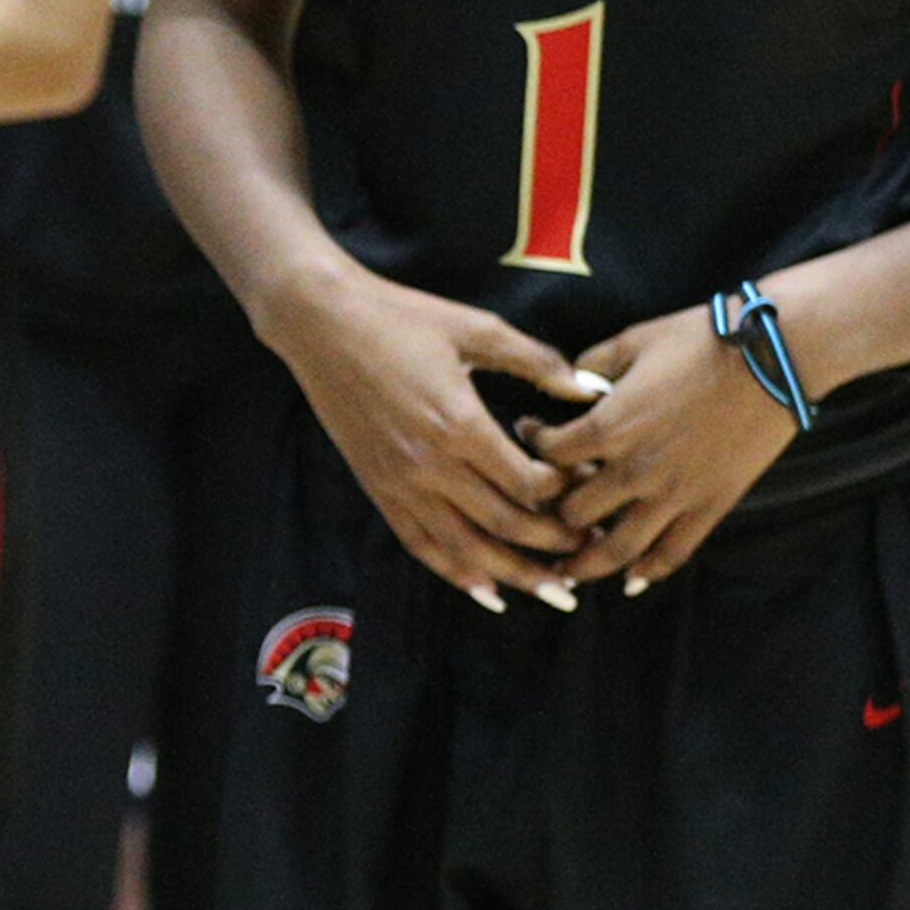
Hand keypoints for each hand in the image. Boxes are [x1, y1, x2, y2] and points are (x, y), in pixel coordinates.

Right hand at [265, 262, 594, 606]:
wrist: (320, 323)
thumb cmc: (400, 318)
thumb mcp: (476, 328)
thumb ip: (536, 360)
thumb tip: (589, 389)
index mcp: (459, 424)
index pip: (528, 483)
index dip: (566, 494)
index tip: (588, 487)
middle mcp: (430, 464)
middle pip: (505, 526)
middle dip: (554, 546)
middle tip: (589, 551)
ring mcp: (400, 482)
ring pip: (466, 549)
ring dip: (515, 576)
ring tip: (554, 592)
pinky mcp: (378, 488)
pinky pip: (420, 544)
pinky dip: (456, 574)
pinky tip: (486, 591)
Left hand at [529, 309, 801, 589]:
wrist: (772, 356)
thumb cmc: (702, 339)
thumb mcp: (634, 340)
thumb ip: (594, 363)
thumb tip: (573, 380)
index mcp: (610, 426)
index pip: (550, 456)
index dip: (532, 448)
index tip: (531, 437)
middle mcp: (636, 469)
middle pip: (573, 513)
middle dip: (552, 513)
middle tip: (544, 513)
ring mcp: (675, 494)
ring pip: (617, 549)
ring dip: (586, 564)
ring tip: (566, 570)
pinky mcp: (711, 506)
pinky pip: (673, 553)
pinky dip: (648, 572)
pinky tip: (631, 579)